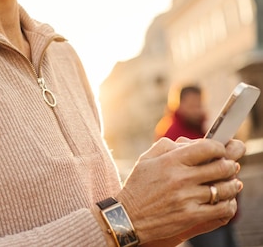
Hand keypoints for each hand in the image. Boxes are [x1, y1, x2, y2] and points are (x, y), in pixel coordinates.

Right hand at [116, 137, 243, 243]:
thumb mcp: (146, 159)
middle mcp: (180, 178)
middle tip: (230, 166)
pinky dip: (229, 204)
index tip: (220, 150)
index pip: (207, 148)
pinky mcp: (191, 216)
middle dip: (230, 165)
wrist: (128, 217)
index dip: (219, 147)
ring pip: (225, 188)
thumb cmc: (138, 186)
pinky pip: (222, 209)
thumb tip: (192, 143)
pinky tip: (225, 201)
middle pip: (221, 167)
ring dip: (232, 184)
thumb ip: (168, 146)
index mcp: (170, 161)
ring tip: (231, 183)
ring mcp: (187, 198)